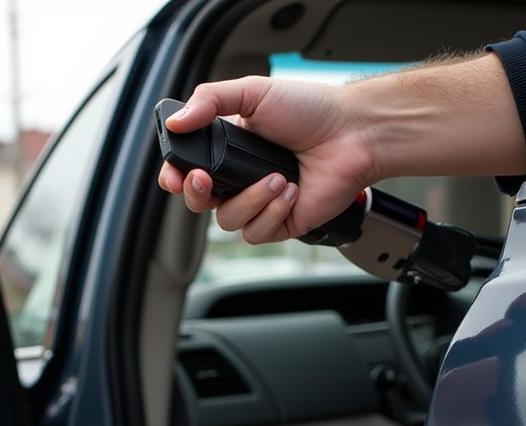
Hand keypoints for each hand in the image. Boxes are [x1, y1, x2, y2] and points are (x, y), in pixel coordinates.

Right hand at [157, 76, 375, 243]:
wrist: (352, 135)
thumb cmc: (311, 111)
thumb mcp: (253, 92)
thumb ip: (209, 100)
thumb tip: (176, 122)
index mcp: (228, 148)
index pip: (188, 171)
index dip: (174, 178)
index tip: (174, 175)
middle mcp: (240, 178)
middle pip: (199, 202)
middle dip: (197, 194)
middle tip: (207, 179)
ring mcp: (259, 204)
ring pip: (228, 220)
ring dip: (251, 199)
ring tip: (277, 176)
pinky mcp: (279, 224)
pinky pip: (256, 233)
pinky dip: (272, 212)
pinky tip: (291, 191)